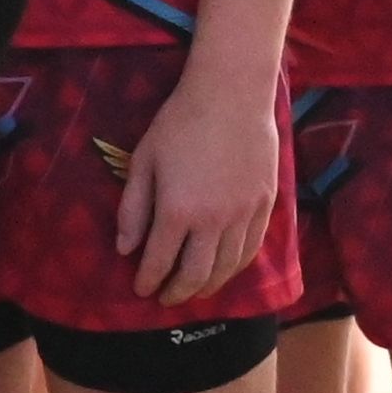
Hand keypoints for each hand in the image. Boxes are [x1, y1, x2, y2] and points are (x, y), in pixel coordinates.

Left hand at [119, 49, 292, 305]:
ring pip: (227, 267)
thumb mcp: (144, 161)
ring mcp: (243, 214)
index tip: (141, 287)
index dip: (148, 280)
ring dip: (208, 285)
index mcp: (177, 210)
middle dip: (178, 292)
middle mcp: (213, 221)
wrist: (232, 93)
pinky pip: (252, 248)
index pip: (160, 261)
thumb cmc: (180, 123)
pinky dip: (236, 266)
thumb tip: (125, 248)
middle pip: (196, 274)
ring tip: (195, 290)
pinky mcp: (266, 205)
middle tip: (166, 298)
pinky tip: (226, 269)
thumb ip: (133, 208)